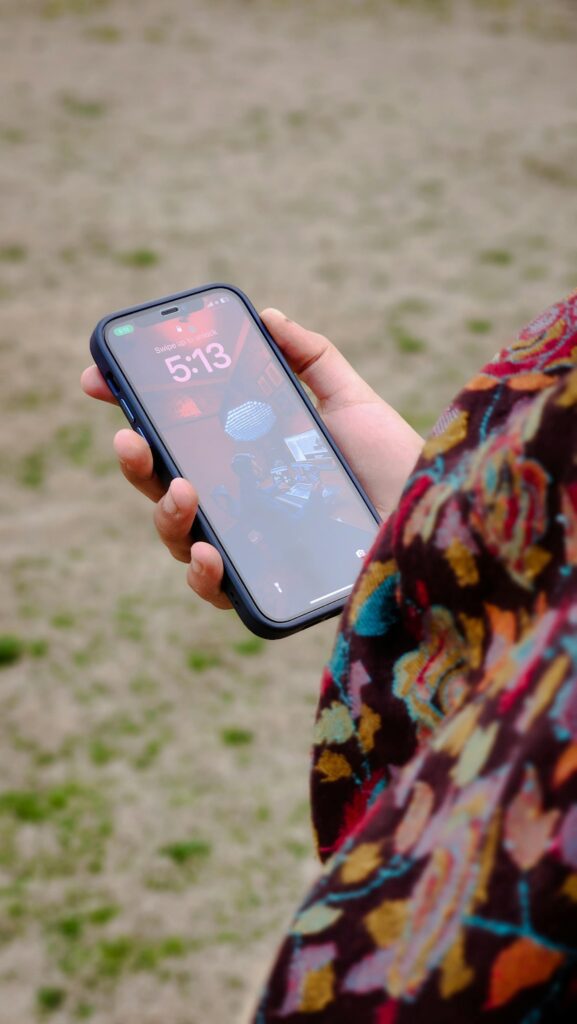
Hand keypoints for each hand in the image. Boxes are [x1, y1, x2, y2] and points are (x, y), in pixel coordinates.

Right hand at [81, 309, 423, 608]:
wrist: (433, 515)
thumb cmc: (391, 462)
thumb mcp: (350, 401)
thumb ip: (311, 357)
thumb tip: (267, 317)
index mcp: (244, 457)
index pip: (175, 435)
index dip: (133, 407)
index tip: (99, 378)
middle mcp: (236, 503)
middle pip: (163, 485)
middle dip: (134, 460)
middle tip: (130, 436)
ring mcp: (247, 546)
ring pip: (178, 537)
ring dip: (164, 512)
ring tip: (182, 490)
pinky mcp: (266, 589)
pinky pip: (216, 591)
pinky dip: (203, 575)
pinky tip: (210, 554)